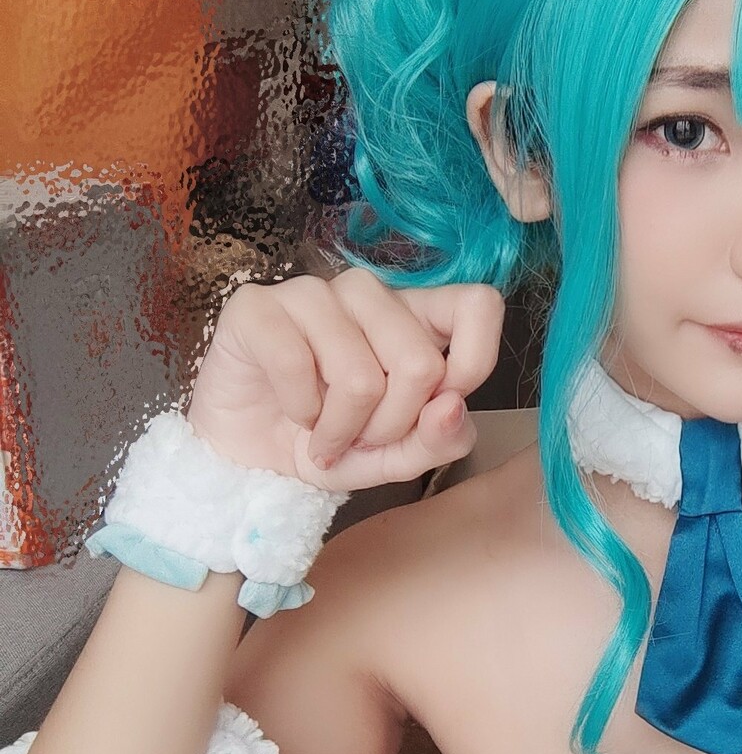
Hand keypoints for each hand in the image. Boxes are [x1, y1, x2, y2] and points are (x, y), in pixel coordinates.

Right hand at [185, 265, 502, 491]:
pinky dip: (300, 411)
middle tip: (361, 437)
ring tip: (324, 432)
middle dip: (391, 425)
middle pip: (420, 362)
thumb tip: (453, 407)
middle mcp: (369, 295)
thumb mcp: (397, 457)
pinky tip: (292, 412)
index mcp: (416, 318)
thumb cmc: (332, 444)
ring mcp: (314, 293)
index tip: (442, 405)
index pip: (477, 304)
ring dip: (341, 429)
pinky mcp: (258, 306)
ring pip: (360, 376)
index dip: (473, 361)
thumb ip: (440, 438)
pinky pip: (297, 366)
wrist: (252, 460)